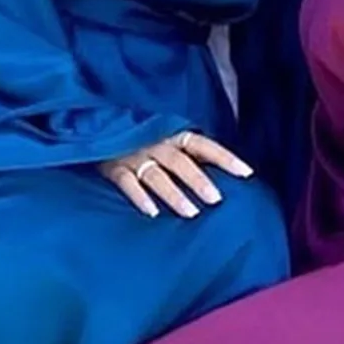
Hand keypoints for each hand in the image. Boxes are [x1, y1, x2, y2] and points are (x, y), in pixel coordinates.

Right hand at [100, 130, 253, 218]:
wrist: (97, 130)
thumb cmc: (140, 141)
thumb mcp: (165, 140)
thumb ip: (188, 155)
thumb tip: (223, 178)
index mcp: (172, 135)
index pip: (203, 145)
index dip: (225, 158)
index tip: (247, 173)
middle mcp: (155, 143)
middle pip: (180, 163)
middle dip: (199, 180)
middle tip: (216, 199)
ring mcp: (133, 155)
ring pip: (157, 176)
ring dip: (174, 194)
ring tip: (191, 213)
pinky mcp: (113, 168)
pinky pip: (127, 183)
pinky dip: (139, 198)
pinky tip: (152, 213)